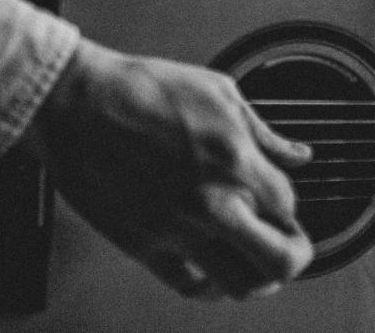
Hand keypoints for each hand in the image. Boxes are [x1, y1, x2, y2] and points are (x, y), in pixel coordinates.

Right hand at [25, 39, 313, 299]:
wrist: (78, 103)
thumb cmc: (141, 88)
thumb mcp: (219, 92)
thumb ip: (264, 132)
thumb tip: (297, 154)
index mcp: (236, 160)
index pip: (289, 204)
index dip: (290, 205)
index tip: (281, 202)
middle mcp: (214, 202)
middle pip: (281, 259)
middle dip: (294, 255)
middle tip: (289, 247)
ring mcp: (179, 229)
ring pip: (242, 284)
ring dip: (257, 277)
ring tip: (254, 261)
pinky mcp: (145, 246)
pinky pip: (190, 285)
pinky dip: (210, 285)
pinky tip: (212, 270)